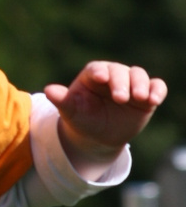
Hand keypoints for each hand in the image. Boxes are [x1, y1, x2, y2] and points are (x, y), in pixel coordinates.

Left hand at [44, 62, 166, 176]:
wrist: (98, 137)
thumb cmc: (82, 120)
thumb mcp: (71, 112)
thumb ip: (61, 100)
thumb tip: (48, 90)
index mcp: (93, 75)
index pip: (97, 68)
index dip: (99, 72)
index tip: (100, 77)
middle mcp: (113, 75)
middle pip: (120, 71)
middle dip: (121, 83)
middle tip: (120, 98)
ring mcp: (131, 84)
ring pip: (139, 75)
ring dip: (140, 85)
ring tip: (138, 98)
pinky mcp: (146, 95)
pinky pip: (156, 86)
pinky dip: (157, 90)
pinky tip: (154, 100)